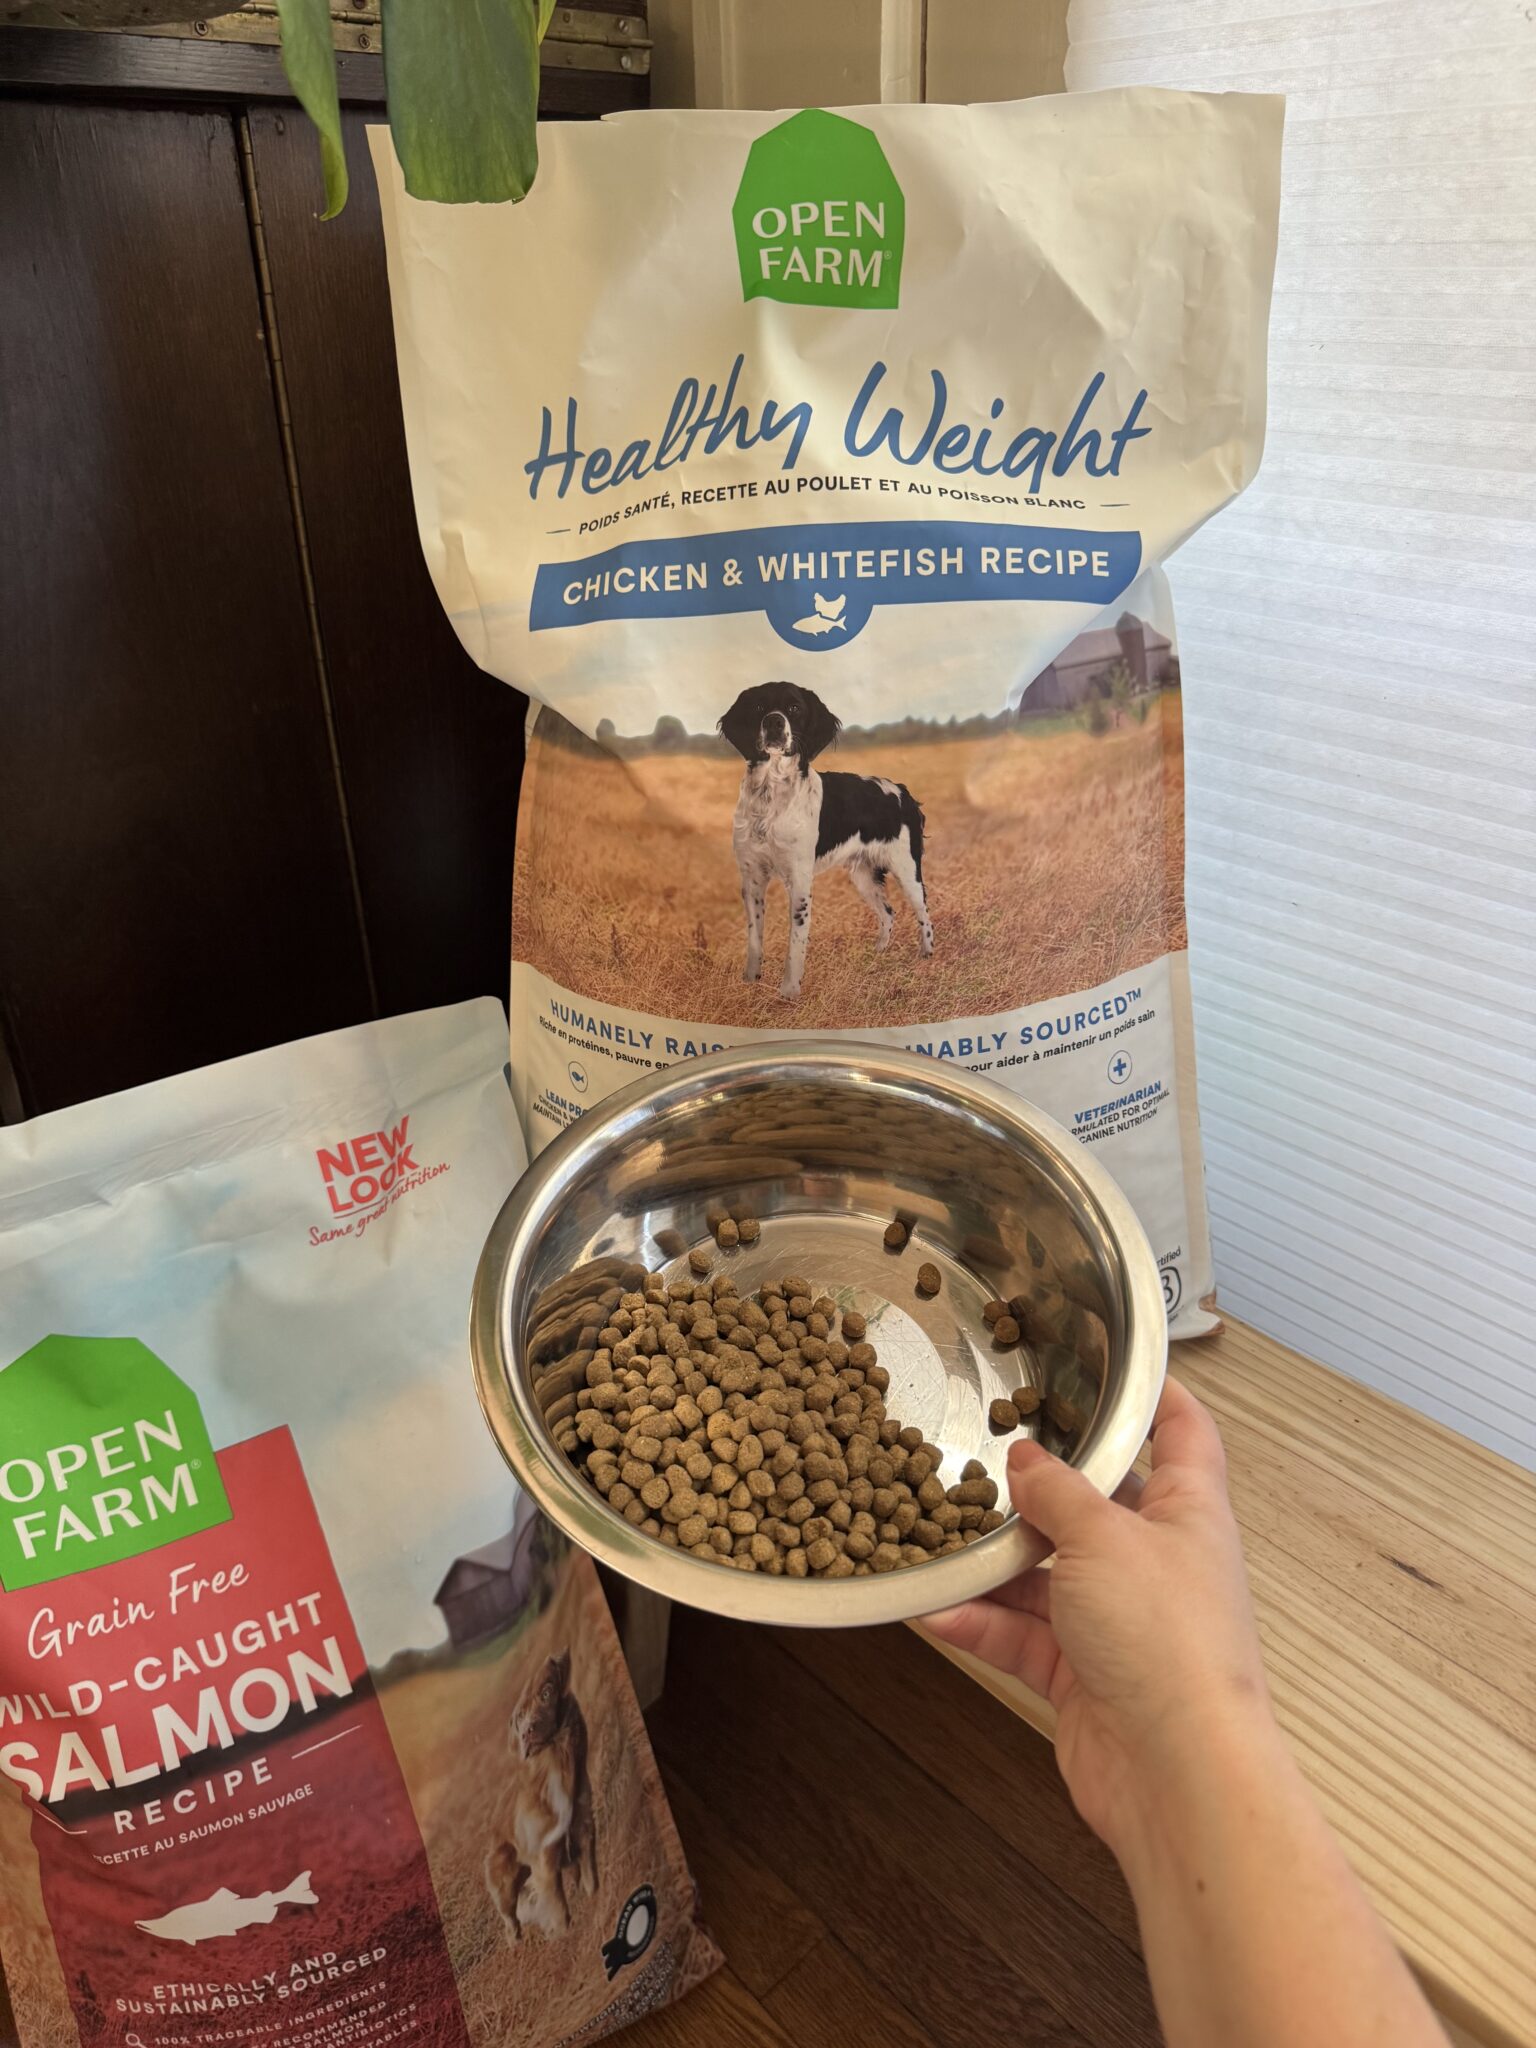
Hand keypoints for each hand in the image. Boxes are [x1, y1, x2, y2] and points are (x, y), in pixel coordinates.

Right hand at [924, 1376, 1276, 1857]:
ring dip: (992, 1564)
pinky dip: (979, 1624)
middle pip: (1095, 1507)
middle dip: (1037, 1489)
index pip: (1185, 1434)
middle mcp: (1156, 1563)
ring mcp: (1120, 1624)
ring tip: (934, 1534)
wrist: (1177, 1774)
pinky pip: (1022, 1636)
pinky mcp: (1084, 1678)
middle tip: (981, 1455)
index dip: (1158, 1397)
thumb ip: (1057, 1492)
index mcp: (1188, 1512)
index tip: (1115, 1368)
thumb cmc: (1170, 1642)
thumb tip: (1024, 1460)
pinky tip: (932, 1609)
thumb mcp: (1104, 1537)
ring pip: (1046, 1575)